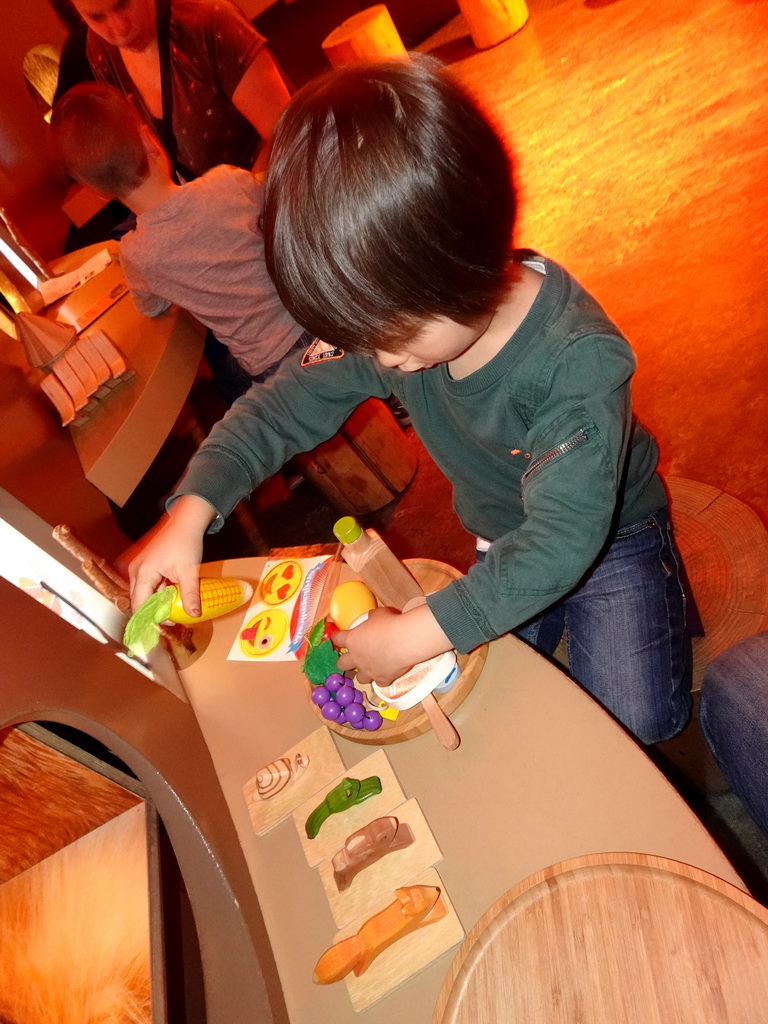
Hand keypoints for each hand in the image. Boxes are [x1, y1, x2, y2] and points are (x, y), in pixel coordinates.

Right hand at [128, 495, 215, 613]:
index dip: (152, 618)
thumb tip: (194, 615)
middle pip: (139, 601)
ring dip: (158, 601)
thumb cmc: (185, 542)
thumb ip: (190, 595)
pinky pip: (147, 585)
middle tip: (173, 617)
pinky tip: (173, 593)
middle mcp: (135, 571)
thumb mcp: (189, 571)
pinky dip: (158, 591)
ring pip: (143, 593)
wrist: (185, 522)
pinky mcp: (144, 566)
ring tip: (175, 605)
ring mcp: (138, 568)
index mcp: (142, 573)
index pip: (139, 605)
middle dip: (155, 611)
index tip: (168, 624)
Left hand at [335, 603, 452, 685]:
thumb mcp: (378, 615)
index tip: (339, 637)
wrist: (405, 641)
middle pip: (341, 664)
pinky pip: (379, 682)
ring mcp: (369, 671)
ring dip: (363, 673)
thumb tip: (372, 617)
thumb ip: (372, 618)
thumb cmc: (390, 624)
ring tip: (370, 668)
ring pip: (359, 678)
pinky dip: (382, 679)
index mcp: (352, 640)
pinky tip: (387, 673)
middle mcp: (356, 658)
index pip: (337, 639)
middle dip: (344, 662)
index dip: (337, 638)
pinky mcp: (382, 679)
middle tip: (352, 657)